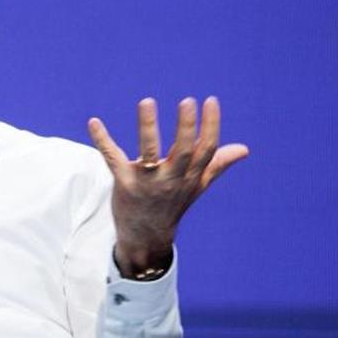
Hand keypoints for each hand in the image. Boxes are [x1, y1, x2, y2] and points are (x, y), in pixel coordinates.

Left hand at [87, 96, 248, 277]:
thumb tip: (244, 149)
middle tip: (187, 101)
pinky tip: (93, 122)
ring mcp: (148, 182)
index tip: (211, 101)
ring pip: (149, 153)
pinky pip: (113, 159)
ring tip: (147, 101)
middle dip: (186, 127)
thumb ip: (216, 164)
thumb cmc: (172, 203)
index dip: (211, 126)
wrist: (145, 236)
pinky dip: (102, 140)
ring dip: (147, 127)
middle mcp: (172, 179)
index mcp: (191, 176)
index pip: (207, 150)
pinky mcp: (124, 184)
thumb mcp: (196, 185)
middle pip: (184, 152)